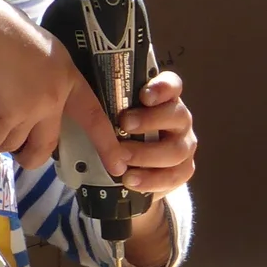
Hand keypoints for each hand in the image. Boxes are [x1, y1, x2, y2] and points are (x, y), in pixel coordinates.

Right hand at [0, 0, 122, 173]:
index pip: (93, 114)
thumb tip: (29, 89)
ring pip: (14, 145)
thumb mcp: (34, 44)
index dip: (105, 142)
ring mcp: (29, 110)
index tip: (117, 166)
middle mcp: (53, 96)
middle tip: (20, 155)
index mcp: (65, 74)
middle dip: (32, 156)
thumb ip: (40, 71)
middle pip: (47, 145)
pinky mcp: (2, 119)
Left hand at [113, 69, 196, 195]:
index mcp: (164, 99)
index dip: (162, 88)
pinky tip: (130, 180)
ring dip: (147, 154)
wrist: (132, 167)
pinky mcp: (183, 169)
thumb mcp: (113, 115)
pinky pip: (175, 176)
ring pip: (177, 149)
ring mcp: (184, 144)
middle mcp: (179, 119)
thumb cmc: (121, 133)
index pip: (172, 85)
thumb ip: (109, 105)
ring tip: (123, 158)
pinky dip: (151, 180)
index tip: (144, 95)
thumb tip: (83, 100)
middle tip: (125, 124)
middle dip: (150, 121)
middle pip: (177, 115)